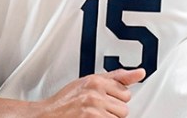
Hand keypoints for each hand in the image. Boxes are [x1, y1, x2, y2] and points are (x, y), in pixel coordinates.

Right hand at [31, 68, 145, 116]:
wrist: (46, 115)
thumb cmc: (66, 102)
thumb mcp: (89, 83)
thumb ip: (116, 78)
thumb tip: (140, 73)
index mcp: (96, 81)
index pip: (125, 92)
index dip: (114, 99)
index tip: (103, 101)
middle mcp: (95, 93)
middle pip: (124, 108)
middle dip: (112, 111)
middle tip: (95, 111)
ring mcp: (93, 108)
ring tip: (92, 116)